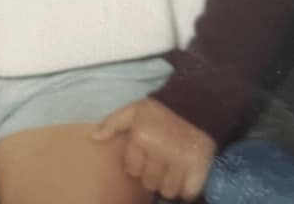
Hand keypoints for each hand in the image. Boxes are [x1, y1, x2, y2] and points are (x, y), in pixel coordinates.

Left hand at [92, 97, 214, 200]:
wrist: (194, 101)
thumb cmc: (159, 109)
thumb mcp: (133, 110)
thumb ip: (113, 123)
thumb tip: (94, 138)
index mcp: (141, 136)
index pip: (132, 170)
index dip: (137, 165)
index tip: (144, 157)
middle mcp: (160, 150)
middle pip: (149, 183)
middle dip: (152, 175)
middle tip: (159, 162)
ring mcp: (181, 160)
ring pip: (168, 191)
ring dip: (169, 183)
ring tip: (171, 169)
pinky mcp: (199, 167)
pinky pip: (188, 192)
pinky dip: (186, 188)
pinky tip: (185, 175)